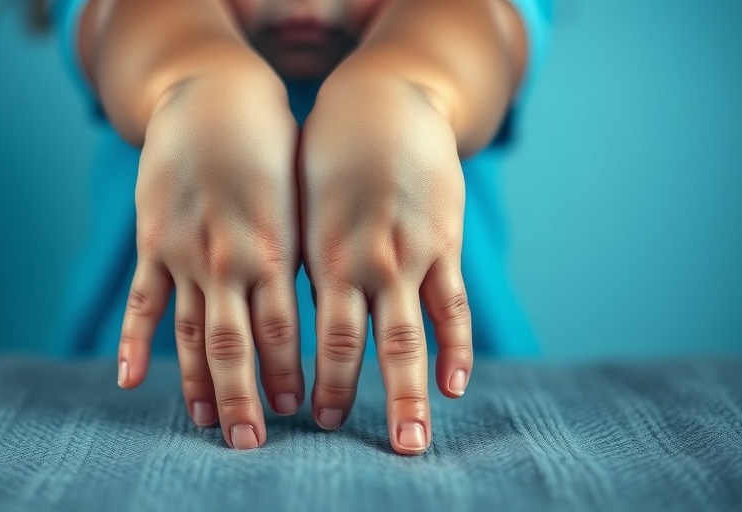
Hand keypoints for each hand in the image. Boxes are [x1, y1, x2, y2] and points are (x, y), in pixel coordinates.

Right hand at [116, 67, 303, 449]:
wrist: (212, 91)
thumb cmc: (271, 142)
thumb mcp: (298, 195)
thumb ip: (301, 252)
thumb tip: (329, 302)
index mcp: (275, 246)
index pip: (282, 328)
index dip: (286, 373)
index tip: (294, 411)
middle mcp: (230, 256)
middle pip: (234, 343)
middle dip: (245, 396)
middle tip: (251, 441)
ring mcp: (185, 250)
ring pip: (188, 331)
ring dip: (198, 382)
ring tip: (206, 423)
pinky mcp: (152, 239)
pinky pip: (143, 300)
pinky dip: (135, 342)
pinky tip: (132, 380)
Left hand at [299, 69, 472, 454]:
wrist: (385, 101)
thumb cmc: (330, 154)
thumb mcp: (303, 207)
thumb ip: (303, 265)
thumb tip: (285, 319)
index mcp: (318, 253)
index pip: (308, 334)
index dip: (307, 381)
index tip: (302, 419)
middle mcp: (362, 261)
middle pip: (355, 346)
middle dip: (349, 399)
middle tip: (346, 442)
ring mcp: (408, 254)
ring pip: (409, 337)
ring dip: (410, 393)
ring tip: (412, 440)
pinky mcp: (444, 243)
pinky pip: (454, 305)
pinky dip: (457, 348)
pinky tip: (455, 385)